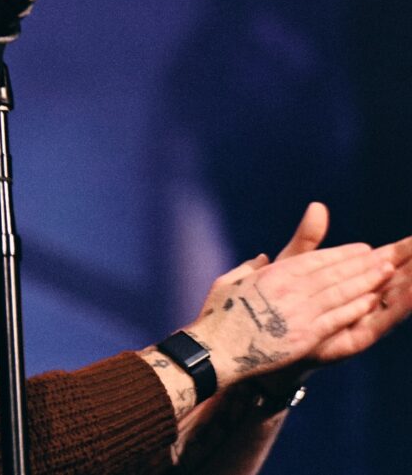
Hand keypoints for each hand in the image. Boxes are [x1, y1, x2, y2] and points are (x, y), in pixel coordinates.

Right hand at [187, 204, 396, 385]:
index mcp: (272, 274)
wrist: (215, 351)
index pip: (315, 259)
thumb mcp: (228, 282)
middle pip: (334, 272)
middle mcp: (289, 289)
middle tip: (385, 256)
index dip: (341, 253)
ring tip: (387, 272)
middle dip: (361, 264)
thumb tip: (262, 258)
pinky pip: (337, 318)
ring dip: (366, 281)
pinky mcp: (306, 335)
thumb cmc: (216, 318)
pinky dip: (356, 308)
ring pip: (341, 293)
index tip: (361, 250)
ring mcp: (299, 312)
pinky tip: (372, 300)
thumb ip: (249, 268)